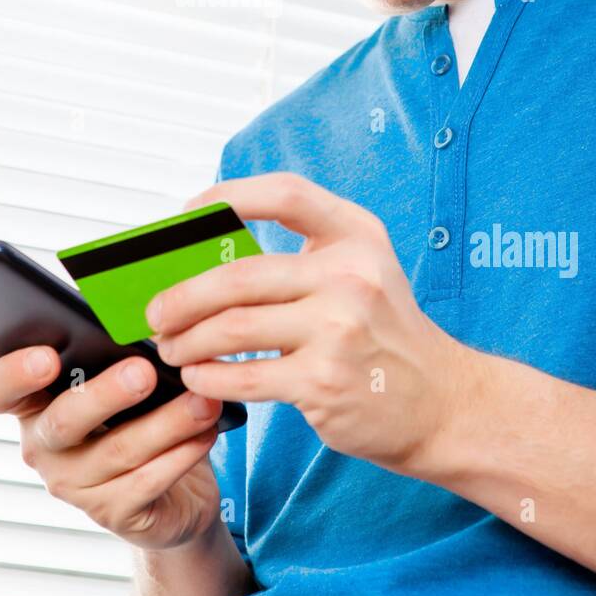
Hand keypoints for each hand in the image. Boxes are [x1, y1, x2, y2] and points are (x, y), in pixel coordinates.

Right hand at [0, 346, 225, 548]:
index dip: (13, 374)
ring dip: (166, 422)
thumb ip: (117, 350)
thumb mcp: (122, 376)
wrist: (176, 490)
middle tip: (144, 371)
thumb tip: (148, 321)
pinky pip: (147, 483)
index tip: (48, 356)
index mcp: (33, 402)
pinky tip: (207, 432)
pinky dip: (182, 454)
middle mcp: (43, 446)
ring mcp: (75, 485)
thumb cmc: (140, 412)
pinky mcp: (114, 513)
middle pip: (63, 421)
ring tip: (202, 399)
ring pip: (118, 450)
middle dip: (105, 394)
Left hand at [146, 172, 477, 477]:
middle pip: (238, 276)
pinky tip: (198, 376)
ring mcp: (339, 330)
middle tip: (155, 311)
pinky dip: (208, 377)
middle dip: (181, 296)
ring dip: (186, 340)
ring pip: (231, 329)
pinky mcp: (325, 382)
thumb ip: (300, 255)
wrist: (441, 402)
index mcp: (356, 235)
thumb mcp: (360, 271)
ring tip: (170, 347)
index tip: (187, 214)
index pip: (284, 194)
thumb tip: (203, 255)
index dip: (228, 196)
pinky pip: (244, 377)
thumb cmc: (384, 332)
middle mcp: (350, 276)